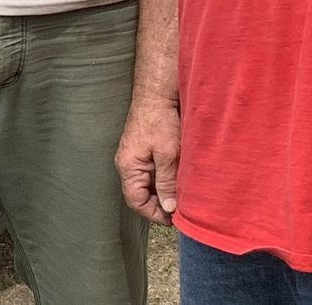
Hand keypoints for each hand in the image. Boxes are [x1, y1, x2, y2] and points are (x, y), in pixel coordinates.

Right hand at [115, 96, 180, 225]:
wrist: (157, 92)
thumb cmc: (159, 119)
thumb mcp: (167, 154)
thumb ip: (167, 183)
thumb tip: (169, 208)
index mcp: (128, 167)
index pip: (136, 201)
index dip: (155, 213)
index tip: (173, 219)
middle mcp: (128, 164)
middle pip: (142, 194)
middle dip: (161, 202)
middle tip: (182, 207)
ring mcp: (136, 156)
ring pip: (150, 183)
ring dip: (165, 189)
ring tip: (183, 192)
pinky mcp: (145, 150)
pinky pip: (154, 171)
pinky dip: (166, 176)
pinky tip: (180, 176)